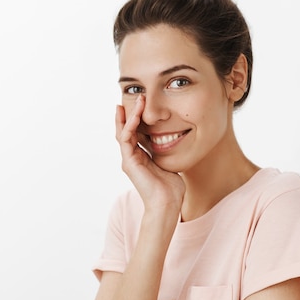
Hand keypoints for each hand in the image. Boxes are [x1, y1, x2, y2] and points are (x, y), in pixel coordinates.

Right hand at [116, 95, 184, 212]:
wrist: (167, 203)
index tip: (143, 104)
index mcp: (140, 157)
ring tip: (137, 99)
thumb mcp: (169, 162)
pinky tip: (135, 114)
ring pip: (124, 131)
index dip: (137, 118)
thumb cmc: (171, 188)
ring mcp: (128, 159)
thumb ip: (166, 151)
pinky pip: (126, 138)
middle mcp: (131, 157)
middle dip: (130, 112)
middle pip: (126, 129)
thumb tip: (175, 139)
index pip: (135, 133)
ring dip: (130, 114)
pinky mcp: (129, 162)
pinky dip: (130, 125)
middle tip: (137, 95)